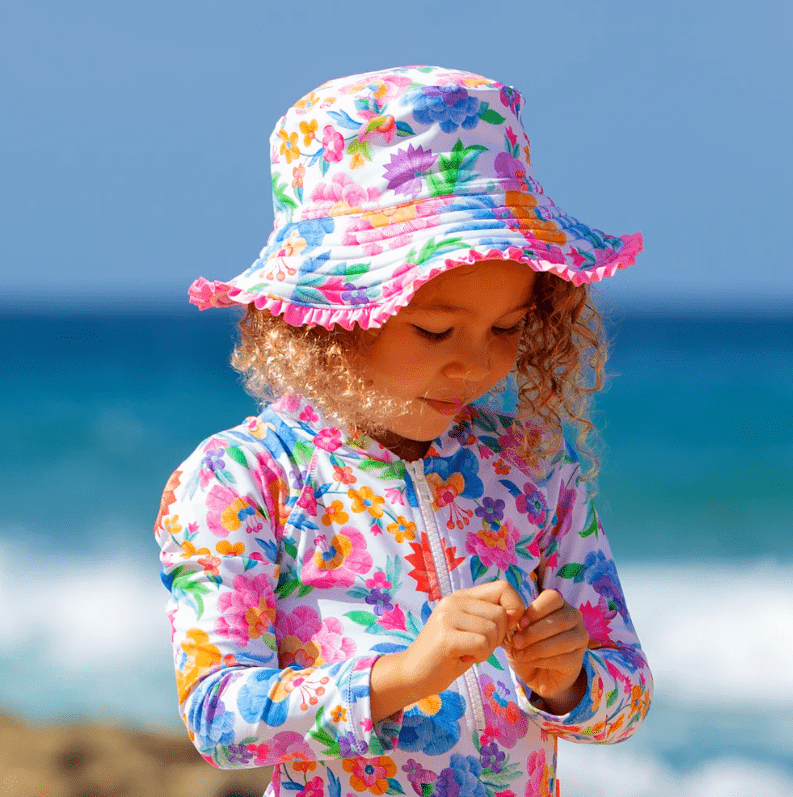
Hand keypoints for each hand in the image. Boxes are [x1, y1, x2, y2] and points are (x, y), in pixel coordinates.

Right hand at [370, 581, 523, 720]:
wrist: (412, 674)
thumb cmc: (447, 655)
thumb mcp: (470, 630)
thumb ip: (489, 617)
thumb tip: (517, 614)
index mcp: (462, 596)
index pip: (503, 587)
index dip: (515, 608)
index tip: (507, 629)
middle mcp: (454, 601)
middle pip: (501, 614)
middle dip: (499, 637)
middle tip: (479, 647)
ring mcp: (447, 616)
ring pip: (493, 630)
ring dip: (487, 650)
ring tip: (468, 652)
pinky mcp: (445, 636)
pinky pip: (482, 644)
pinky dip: (479, 657)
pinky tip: (462, 658)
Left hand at [502, 589, 588, 713]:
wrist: (536, 674)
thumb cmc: (527, 645)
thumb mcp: (517, 631)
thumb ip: (516, 625)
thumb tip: (512, 625)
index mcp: (558, 604)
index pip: (553, 598)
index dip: (536, 610)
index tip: (520, 623)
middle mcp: (573, 617)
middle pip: (560, 619)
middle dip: (535, 631)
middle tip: (516, 642)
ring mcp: (579, 638)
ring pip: (563, 640)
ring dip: (538, 647)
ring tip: (519, 654)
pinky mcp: (578, 659)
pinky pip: (563, 658)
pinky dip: (542, 660)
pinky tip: (529, 661)